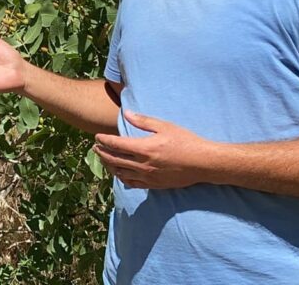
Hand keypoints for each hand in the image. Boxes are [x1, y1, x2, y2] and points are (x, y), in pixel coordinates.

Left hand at [93, 111, 217, 189]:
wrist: (203, 163)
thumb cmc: (186, 141)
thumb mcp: (165, 126)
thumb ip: (144, 121)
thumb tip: (127, 113)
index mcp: (144, 148)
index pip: (116, 145)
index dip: (104, 140)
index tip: (97, 137)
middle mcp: (143, 165)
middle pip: (115, 160)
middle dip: (102, 153)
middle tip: (95, 148)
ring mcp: (148, 177)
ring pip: (121, 173)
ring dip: (109, 166)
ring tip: (103, 159)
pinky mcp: (154, 185)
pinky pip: (132, 184)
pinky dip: (122, 178)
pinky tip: (119, 174)